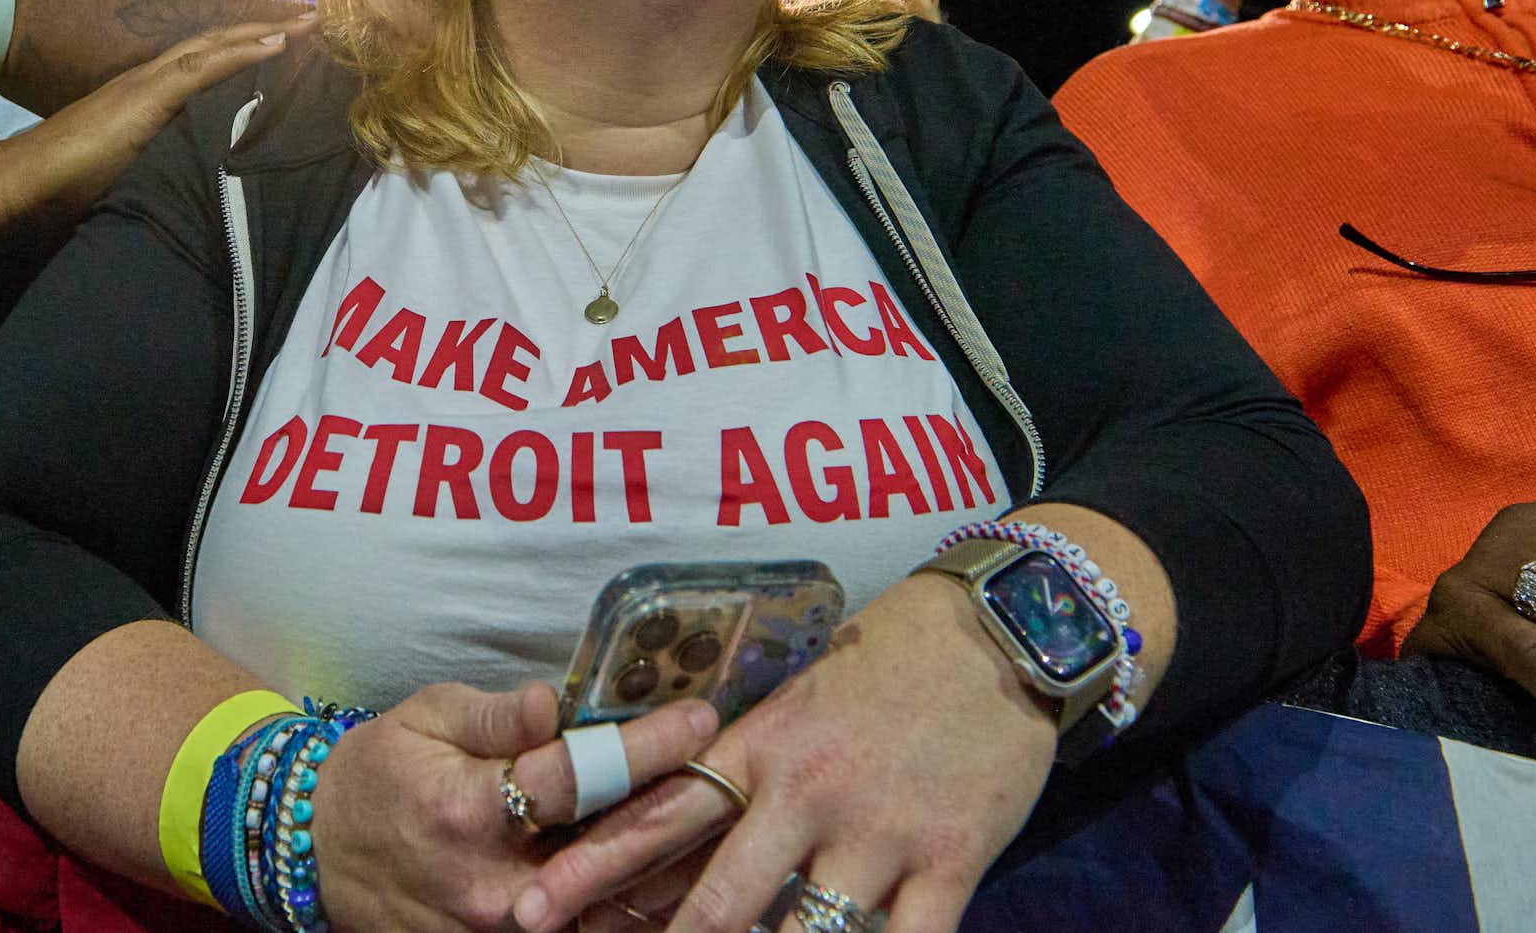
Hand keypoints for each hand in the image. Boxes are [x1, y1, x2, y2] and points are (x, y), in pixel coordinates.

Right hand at [310, 682, 716, 932]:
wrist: (316, 852)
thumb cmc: (380, 770)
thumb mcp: (424, 717)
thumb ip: (493, 716)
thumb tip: (554, 700)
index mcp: (468, 809)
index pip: (577, 776)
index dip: (645, 747)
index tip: (700, 718)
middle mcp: (492, 883)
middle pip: (611, 854)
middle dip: (682, 814)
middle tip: (737, 777)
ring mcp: (498, 932)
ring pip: (608, 912)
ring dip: (671, 876)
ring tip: (727, 832)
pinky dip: (629, 915)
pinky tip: (676, 889)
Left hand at [519, 576, 1055, 932]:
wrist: (995, 632)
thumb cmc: (885, 666)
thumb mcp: (796, 706)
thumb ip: (743, 772)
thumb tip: (671, 835)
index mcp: (759, 747)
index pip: (660, 815)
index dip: (596, 868)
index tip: (540, 907)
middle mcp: (807, 792)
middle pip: (717, 895)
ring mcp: (879, 831)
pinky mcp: (951, 859)